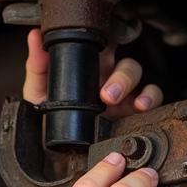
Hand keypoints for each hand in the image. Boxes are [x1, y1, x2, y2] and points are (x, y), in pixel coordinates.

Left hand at [22, 28, 162, 118]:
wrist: (55, 149)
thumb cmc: (49, 116)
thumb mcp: (38, 90)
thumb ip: (37, 65)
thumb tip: (34, 37)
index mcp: (90, 67)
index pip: (106, 45)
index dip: (111, 40)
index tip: (106, 46)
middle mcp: (110, 77)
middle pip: (126, 64)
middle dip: (121, 77)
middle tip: (107, 95)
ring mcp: (125, 93)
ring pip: (139, 77)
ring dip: (133, 86)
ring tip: (125, 102)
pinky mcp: (134, 110)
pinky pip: (152, 97)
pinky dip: (150, 98)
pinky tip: (141, 107)